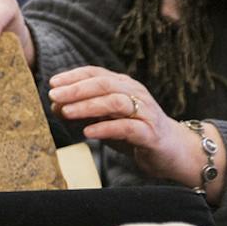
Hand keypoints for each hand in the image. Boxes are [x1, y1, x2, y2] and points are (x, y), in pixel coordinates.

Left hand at [46, 67, 209, 189]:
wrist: (174, 152)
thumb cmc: (135, 133)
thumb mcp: (108, 119)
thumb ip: (87, 111)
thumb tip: (56, 105)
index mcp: (124, 86)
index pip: (97, 73)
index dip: (74, 76)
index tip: (52, 83)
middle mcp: (136, 94)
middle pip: (104, 84)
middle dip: (76, 89)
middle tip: (53, 96)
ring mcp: (145, 112)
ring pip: (115, 102)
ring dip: (88, 105)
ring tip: (66, 112)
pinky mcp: (151, 133)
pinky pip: (127, 127)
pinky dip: (105, 128)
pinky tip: (88, 132)